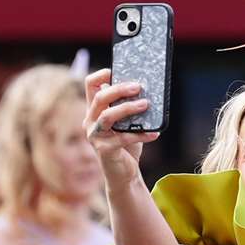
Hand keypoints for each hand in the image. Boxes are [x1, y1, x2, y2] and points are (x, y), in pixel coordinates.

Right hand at [84, 68, 156, 188]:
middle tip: (138, 87)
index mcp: (94, 110)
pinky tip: (155, 133)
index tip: (115, 70)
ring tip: (145, 104)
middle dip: (119, 89)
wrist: (124, 174)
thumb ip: (129, 107)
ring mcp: (95, 136)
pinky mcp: (104, 150)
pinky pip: (123, 138)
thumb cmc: (126, 146)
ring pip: (107, 116)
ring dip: (128, 108)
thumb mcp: (127, 123)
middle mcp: (90, 121)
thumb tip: (145, 89)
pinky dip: (141, 135)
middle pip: (100, 98)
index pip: (90, 86)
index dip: (101, 75)